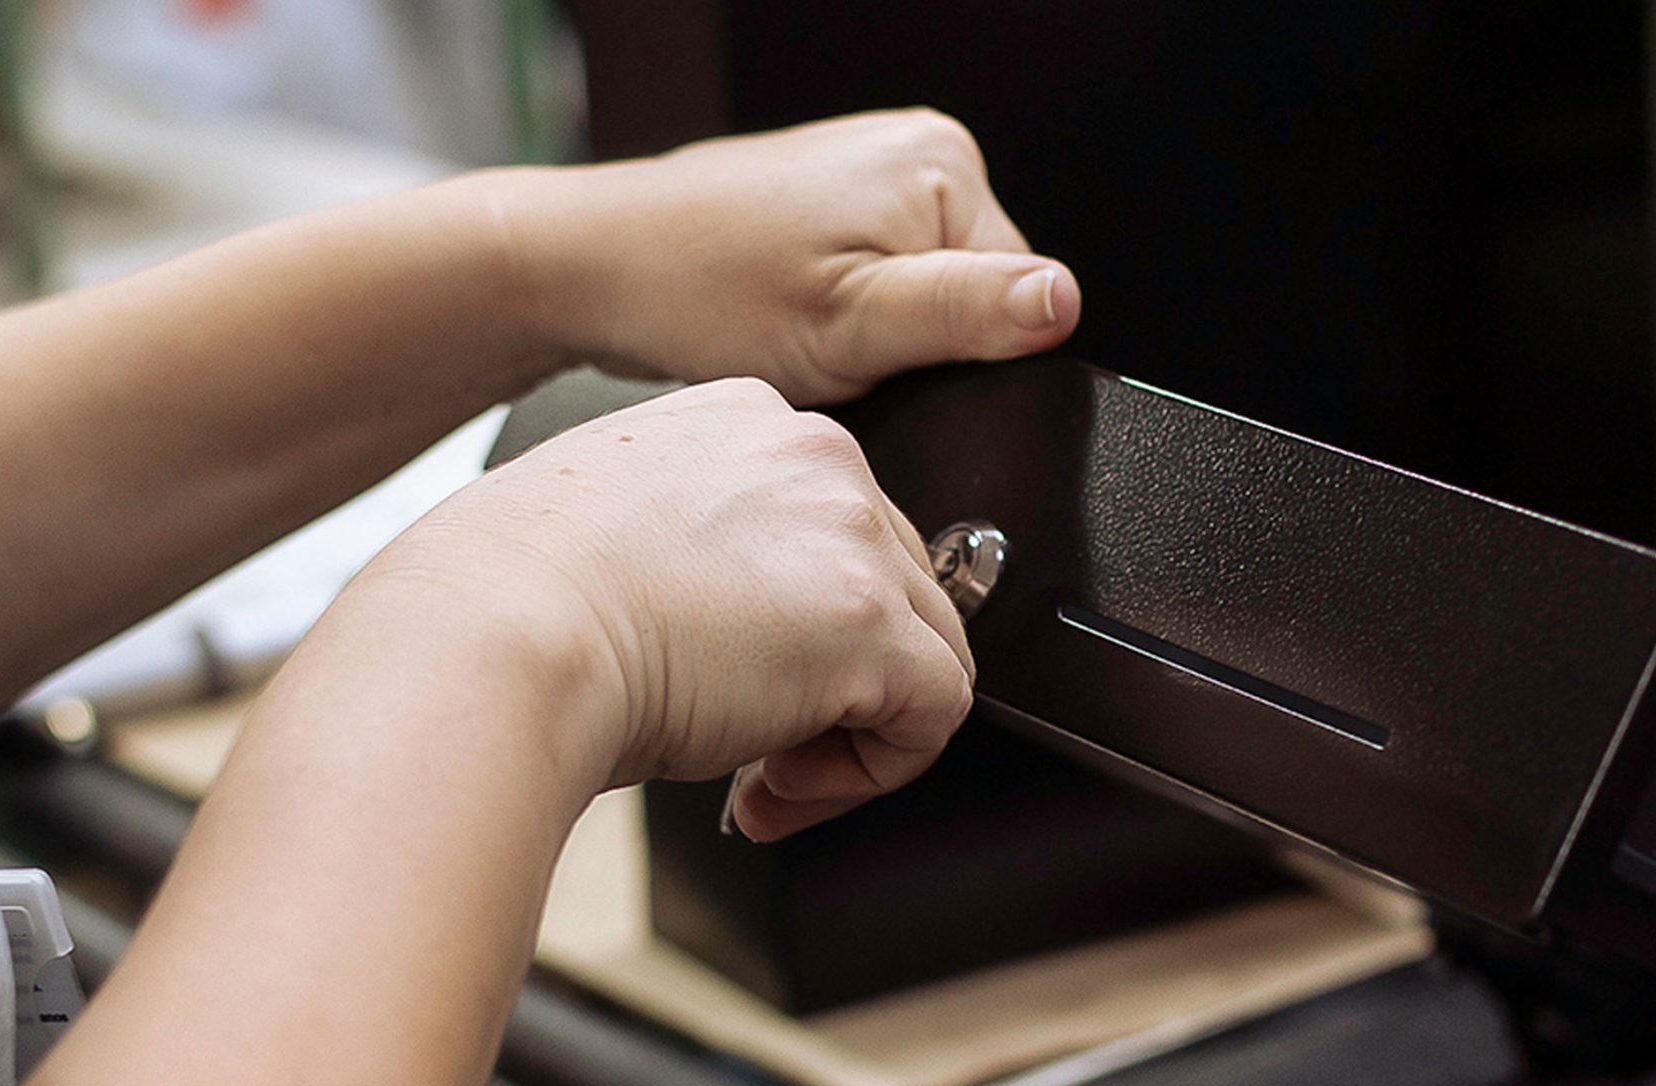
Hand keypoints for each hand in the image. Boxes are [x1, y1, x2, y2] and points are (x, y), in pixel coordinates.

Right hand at [354, 378, 974, 838]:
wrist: (488, 640)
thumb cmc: (504, 606)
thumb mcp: (613, 539)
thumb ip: (700, 554)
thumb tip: (744, 638)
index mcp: (742, 417)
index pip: (827, 528)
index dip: (795, 625)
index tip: (731, 681)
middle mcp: (812, 451)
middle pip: (892, 585)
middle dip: (830, 683)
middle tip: (749, 751)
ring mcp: (849, 532)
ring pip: (926, 648)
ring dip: (851, 732)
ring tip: (760, 778)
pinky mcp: (868, 622)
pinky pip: (936, 712)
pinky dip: (875, 772)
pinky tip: (779, 790)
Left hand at [526, 109, 1081, 403]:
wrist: (595, 271)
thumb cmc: (697, 291)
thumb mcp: (848, 324)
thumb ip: (963, 315)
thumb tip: (1061, 302)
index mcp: (939, 168)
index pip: (1017, 295)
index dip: (957, 357)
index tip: (880, 361)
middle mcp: (914, 155)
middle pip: (971, 297)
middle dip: (910, 346)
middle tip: (829, 352)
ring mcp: (870, 177)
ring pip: (922, 298)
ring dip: (871, 337)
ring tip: (799, 333)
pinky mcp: (835, 206)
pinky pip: (877, 284)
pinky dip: (840, 320)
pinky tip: (788, 319)